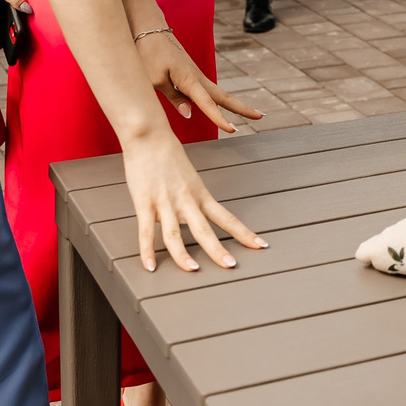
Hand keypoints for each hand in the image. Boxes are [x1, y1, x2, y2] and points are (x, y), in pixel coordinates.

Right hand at [121, 130, 263, 271]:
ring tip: (194, 270)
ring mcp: (165, 202)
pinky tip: (150, 267)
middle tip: (231, 266)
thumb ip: (189, 200)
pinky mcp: (144, 202)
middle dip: (218, 250)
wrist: (149, 135)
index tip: (261, 245)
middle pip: (204, 230)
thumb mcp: (188, 178)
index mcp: (200, 195)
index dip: (244, 234)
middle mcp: (186, 200)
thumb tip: (186, 219)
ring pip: (175, 235)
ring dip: (184, 255)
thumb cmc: (167, 154)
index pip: (227, 218)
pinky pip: (146, 231)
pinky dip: (147, 251)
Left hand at [136, 30, 264, 132]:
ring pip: (218, 93)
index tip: (233, 130)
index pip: (207, 104)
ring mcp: (196, 74)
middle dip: (242, 108)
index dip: (220, 119)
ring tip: (250, 113)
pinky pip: (208, 90)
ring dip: (234, 104)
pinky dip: (219, 99)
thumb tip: (189, 114)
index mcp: (188, 79)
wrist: (150, 30)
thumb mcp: (155, 80)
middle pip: (223, 96)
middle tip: (261, 116)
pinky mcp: (191, 73)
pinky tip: (222, 105)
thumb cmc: (148, 54)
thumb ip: (174, 97)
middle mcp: (197, 76)